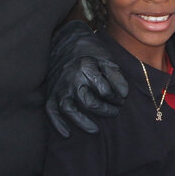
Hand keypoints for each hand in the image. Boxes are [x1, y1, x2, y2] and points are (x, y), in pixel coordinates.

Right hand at [46, 21, 127, 137]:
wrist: (65, 42)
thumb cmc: (90, 52)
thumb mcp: (107, 59)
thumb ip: (116, 76)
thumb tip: (123, 95)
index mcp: (87, 68)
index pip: (105, 91)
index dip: (116, 98)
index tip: (121, 99)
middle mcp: (71, 78)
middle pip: (89, 102)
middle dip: (105, 110)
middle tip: (115, 112)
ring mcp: (60, 87)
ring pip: (69, 109)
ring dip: (82, 122)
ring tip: (95, 130)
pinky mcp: (51, 93)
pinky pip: (51, 111)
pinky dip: (58, 124)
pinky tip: (67, 133)